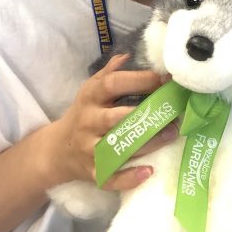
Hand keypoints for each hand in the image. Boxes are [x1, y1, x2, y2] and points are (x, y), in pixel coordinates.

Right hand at [47, 54, 168, 191]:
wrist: (57, 151)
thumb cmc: (84, 115)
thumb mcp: (90, 91)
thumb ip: (109, 74)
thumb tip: (129, 55)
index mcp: (90, 99)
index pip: (112, 85)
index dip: (138, 81)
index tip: (164, 80)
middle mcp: (88, 123)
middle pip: (116, 118)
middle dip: (145, 115)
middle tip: (174, 112)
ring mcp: (90, 149)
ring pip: (119, 148)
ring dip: (148, 143)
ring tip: (172, 134)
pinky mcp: (93, 172)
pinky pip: (111, 177)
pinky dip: (129, 177)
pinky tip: (149, 171)